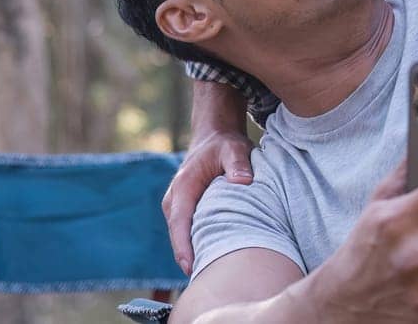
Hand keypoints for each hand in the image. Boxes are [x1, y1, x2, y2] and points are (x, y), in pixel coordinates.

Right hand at [164, 127, 253, 273]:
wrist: (213, 138)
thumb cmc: (224, 145)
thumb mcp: (234, 148)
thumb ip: (238, 163)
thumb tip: (242, 181)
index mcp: (183, 187)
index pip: (179, 222)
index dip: (183, 246)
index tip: (190, 267)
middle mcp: (175, 201)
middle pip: (179, 236)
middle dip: (190, 258)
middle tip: (207, 278)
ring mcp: (178, 208)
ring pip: (183, 238)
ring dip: (194, 254)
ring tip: (211, 274)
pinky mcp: (185, 214)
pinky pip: (188, 235)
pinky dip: (198, 247)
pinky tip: (214, 260)